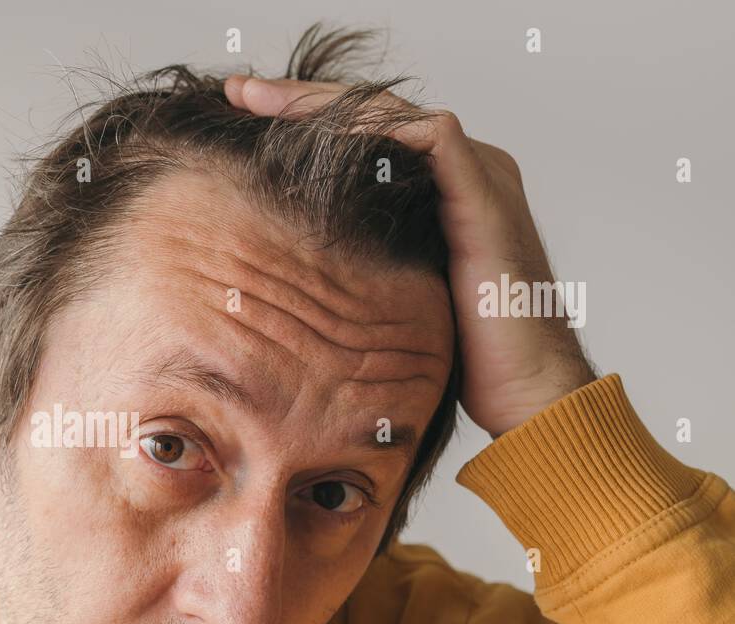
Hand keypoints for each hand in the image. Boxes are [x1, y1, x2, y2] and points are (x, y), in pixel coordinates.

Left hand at [224, 75, 596, 438]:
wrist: (526, 391)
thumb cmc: (461, 363)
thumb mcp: (387, 304)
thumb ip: (353, 269)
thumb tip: (282, 279)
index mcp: (445, 192)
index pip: (368, 135)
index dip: (305, 124)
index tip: (241, 121)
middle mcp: (466, 171)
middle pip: (374, 113)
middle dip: (300, 99)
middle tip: (237, 91)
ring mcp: (480, 175)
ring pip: (392, 111)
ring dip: (319, 101)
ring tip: (255, 97)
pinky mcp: (485, 190)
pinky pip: (427, 133)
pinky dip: (370, 126)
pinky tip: (312, 132)